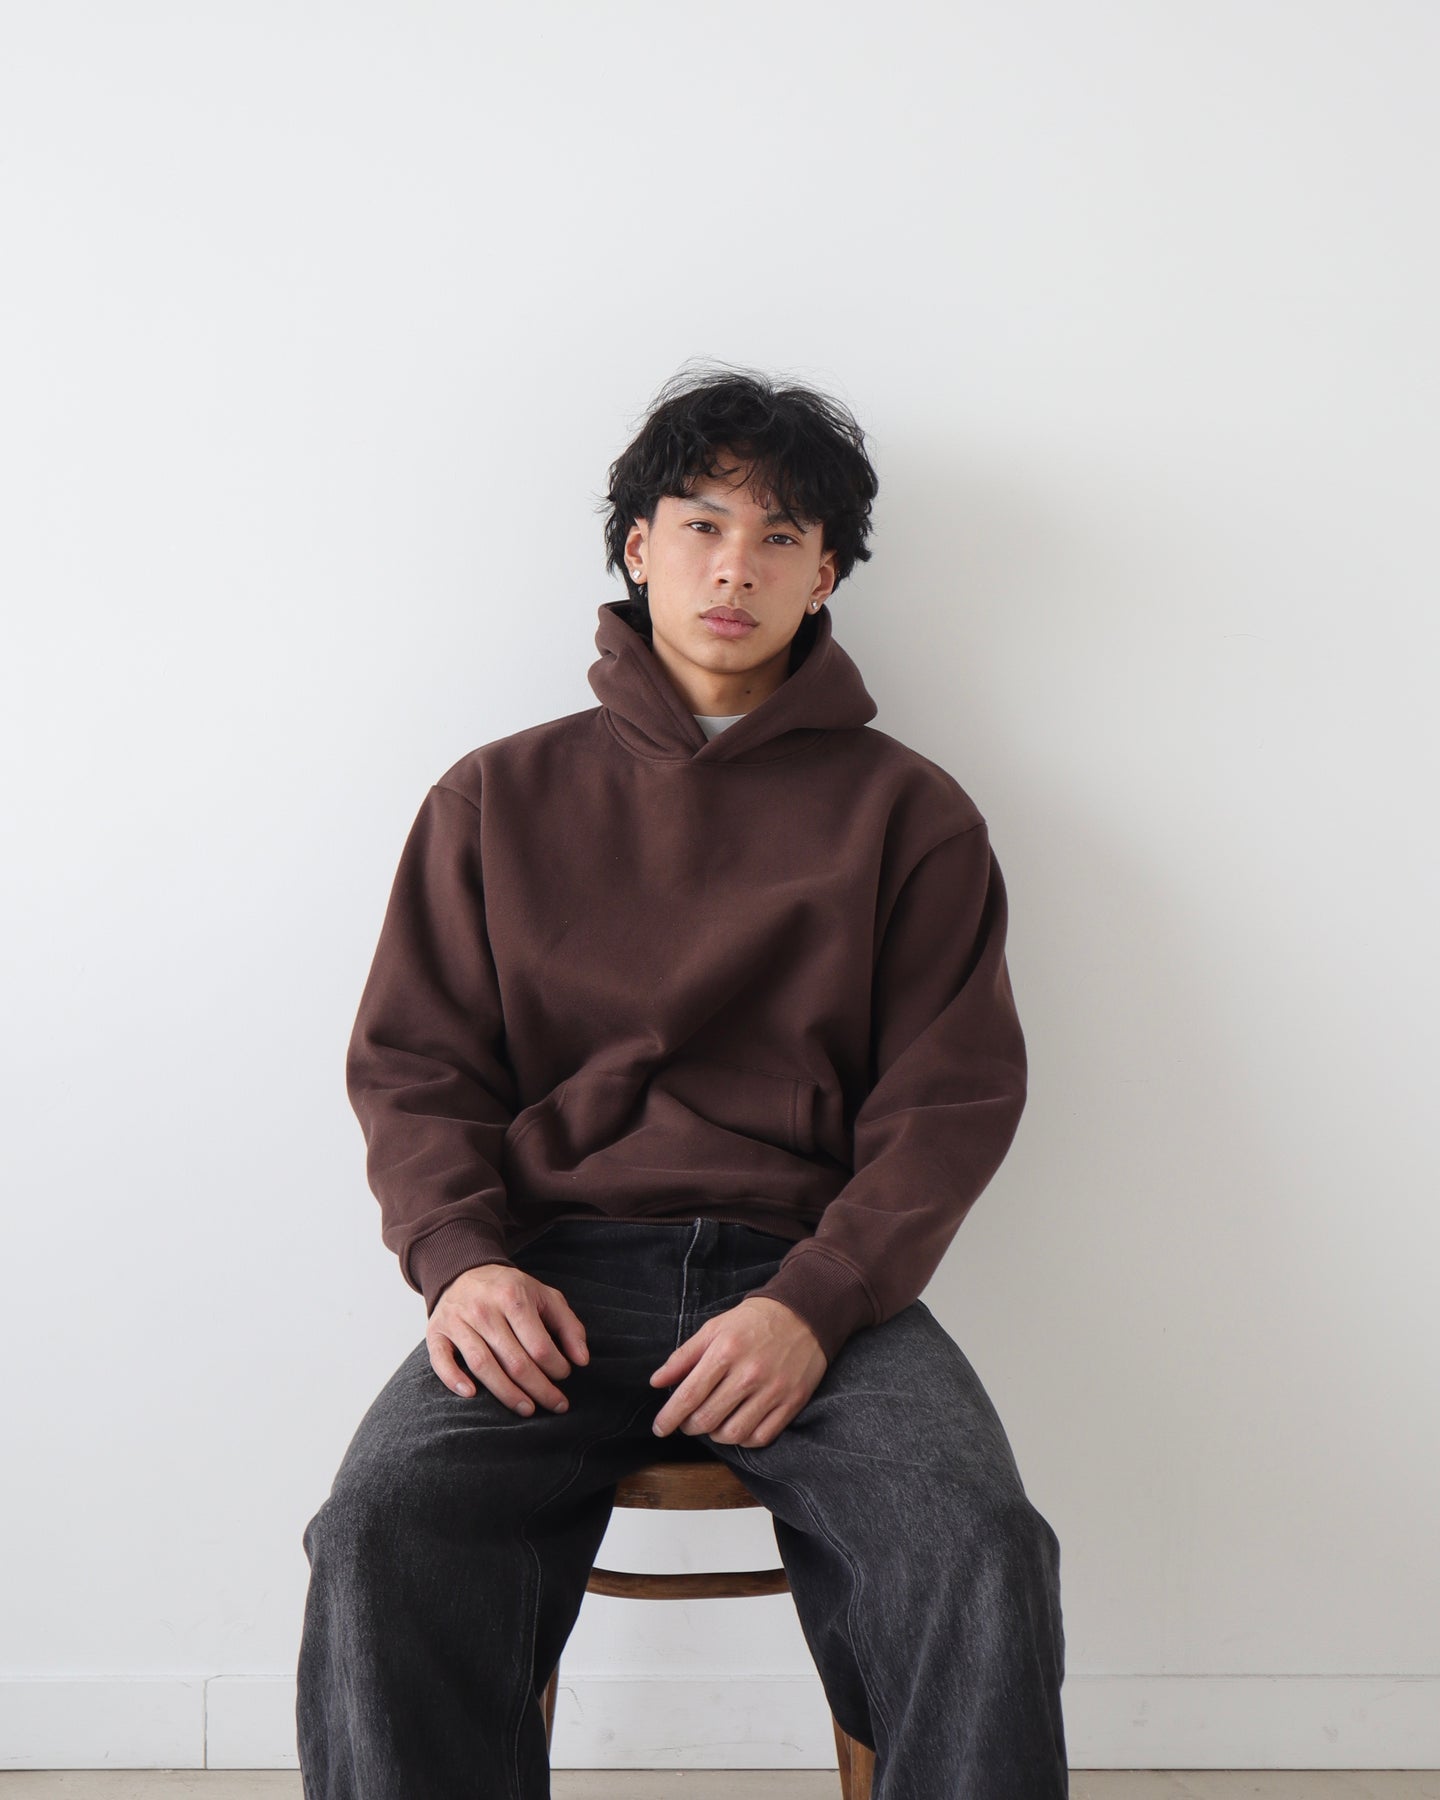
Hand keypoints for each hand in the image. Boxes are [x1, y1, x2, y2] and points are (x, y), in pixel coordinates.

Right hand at [428, 1263, 588, 1416]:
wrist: (464, 1270)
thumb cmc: (511, 1290)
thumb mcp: (545, 1297)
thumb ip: (569, 1326)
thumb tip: (582, 1360)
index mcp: (514, 1297)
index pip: (539, 1345)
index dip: (556, 1367)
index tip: (564, 1376)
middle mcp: (484, 1309)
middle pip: (514, 1361)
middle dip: (539, 1389)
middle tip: (556, 1405)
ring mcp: (458, 1320)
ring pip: (482, 1365)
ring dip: (506, 1394)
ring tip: (527, 1409)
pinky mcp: (436, 1331)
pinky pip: (441, 1359)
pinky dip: (454, 1379)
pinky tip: (472, 1395)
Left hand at [649, 1296, 827, 1448]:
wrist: (804, 1314)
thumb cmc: (753, 1322)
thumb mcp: (714, 1329)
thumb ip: (683, 1356)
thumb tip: (657, 1382)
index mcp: (725, 1352)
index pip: (688, 1396)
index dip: (669, 1417)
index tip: (659, 1428)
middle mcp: (748, 1374)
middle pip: (707, 1419)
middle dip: (689, 1426)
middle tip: (687, 1421)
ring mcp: (772, 1390)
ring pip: (733, 1434)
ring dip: (715, 1435)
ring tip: (713, 1423)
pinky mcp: (791, 1402)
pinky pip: (761, 1437)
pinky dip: (743, 1439)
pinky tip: (737, 1426)